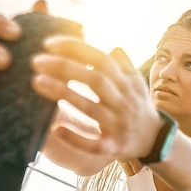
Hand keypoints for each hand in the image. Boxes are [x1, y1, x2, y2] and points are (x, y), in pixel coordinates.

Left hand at [30, 38, 160, 160]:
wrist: (154, 140)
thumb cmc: (138, 106)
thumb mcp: (136, 83)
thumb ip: (124, 65)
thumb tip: (112, 48)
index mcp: (126, 83)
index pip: (101, 60)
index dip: (76, 49)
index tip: (49, 43)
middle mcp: (123, 102)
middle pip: (95, 80)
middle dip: (65, 68)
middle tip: (36, 61)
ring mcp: (119, 125)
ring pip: (91, 108)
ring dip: (64, 94)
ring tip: (37, 82)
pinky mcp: (113, 146)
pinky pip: (94, 144)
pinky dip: (76, 138)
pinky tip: (56, 129)